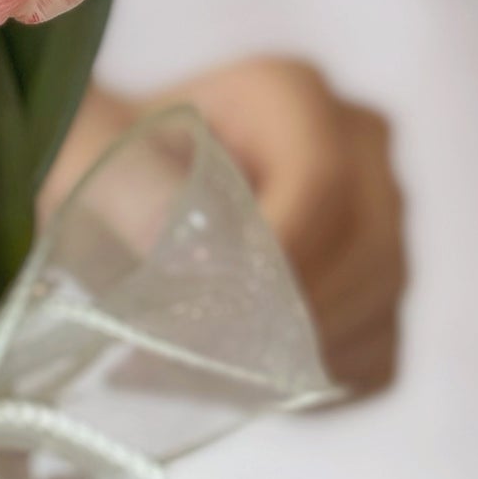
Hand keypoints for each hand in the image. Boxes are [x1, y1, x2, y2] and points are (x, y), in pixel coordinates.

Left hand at [66, 56, 407, 395]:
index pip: (323, 182)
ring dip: (295, 358)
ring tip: (205, 370)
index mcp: (291, 94)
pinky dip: (314, 384)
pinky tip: (245, 378)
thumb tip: (191, 254)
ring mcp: (385, 214)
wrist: (127, 191)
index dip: (277, 259)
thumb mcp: (92, 161)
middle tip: (196, 358)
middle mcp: (359, 144)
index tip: (205, 310)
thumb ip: (133, 191)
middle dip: (283, 321)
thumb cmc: (109, 165)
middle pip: (368, 248)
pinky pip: (378, 354)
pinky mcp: (382, 284)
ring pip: (379, 304)